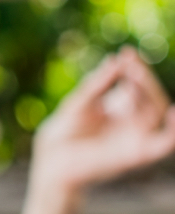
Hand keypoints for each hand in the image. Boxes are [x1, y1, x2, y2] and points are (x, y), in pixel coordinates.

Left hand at [31, 48, 174, 197]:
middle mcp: (133, 121)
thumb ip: (99, 83)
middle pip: (150, 95)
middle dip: (143, 78)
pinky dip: (173, 131)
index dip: (135, 68)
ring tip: (134, 75)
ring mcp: (137, 136)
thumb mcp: (80, 102)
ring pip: (157, 110)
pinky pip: (165, 144)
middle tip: (131, 64)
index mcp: (122, 107)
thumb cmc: (64, 131)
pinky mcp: (137, 154)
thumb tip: (117, 60)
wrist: (51, 160)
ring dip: (149, 91)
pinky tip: (173, 112)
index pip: (137, 84)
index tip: (126, 53)